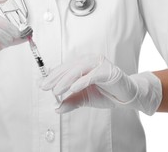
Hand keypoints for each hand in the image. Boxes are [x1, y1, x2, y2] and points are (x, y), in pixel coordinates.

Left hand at [40, 55, 161, 114]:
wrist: (126, 96)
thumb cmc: (106, 93)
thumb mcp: (84, 98)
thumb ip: (70, 101)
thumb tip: (56, 108)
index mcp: (83, 63)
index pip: (65, 68)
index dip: (52, 76)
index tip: (41, 84)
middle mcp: (90, 60)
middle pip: (69, 67)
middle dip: (56, 78)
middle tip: (45, 87)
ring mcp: (99, 63)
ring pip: (78, 69)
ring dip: (66, 80)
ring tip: (56, 90)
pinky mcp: (108, 71)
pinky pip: (92, 75)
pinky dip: (82, 81)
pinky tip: (72, 88)